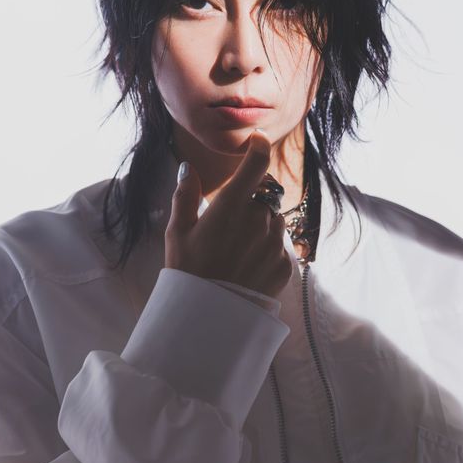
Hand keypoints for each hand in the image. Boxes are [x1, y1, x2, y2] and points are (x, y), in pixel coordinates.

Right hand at [164, 130, 292, 298]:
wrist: (209, 320)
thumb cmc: (188, 272)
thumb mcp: (178, 232)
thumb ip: (185, 195)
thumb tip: (188, 168)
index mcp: (231, 206)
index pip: (256, 163)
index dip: (258, 147)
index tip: (257, 141)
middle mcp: (258, 219)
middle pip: (264, 194)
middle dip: (252, 199)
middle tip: (229, 222)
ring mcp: (274, 243)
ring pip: (274, 219)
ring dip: (261, 224)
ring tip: (236, 249)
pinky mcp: (284, 265)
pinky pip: (279, 246)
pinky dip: (267, 248)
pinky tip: (246, 265)